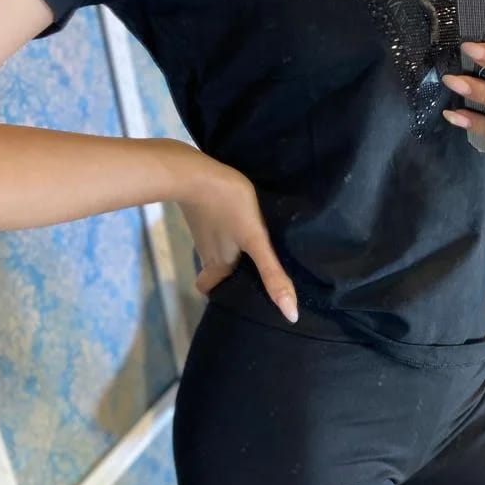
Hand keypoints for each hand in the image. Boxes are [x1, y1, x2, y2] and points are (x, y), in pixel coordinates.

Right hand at [168, 141, 298, 322]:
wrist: (193, 170)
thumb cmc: (227, 206)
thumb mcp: (255, 241)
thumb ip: (272, 274)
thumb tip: (291, 315)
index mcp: (218, 264)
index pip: (210, 289)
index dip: (221, 293)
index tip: (238, 293)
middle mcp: (206, 251)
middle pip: (216, 269)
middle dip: (231, 273)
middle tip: (254, 270)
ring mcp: (201, 229)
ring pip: (215, 248)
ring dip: (230, 250)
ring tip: (256, 245)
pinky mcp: (201, 209)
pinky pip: (214, 227)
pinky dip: (225, 229)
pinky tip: (241, 219)